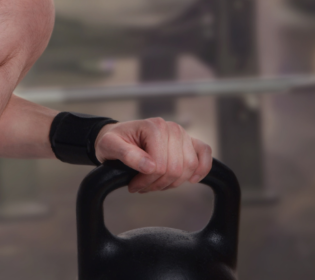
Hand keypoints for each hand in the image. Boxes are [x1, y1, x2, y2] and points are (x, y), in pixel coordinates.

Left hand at [93, 118, 212, 192]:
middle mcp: (171, 128)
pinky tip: (191, 179)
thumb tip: (150, 166)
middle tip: (142, 186)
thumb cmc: (114, 141)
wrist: (118, 137)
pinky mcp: (189, 141)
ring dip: (173, 182)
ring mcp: (182, 134)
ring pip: (189, 167)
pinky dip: (202, 168)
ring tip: (155, 184)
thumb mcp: (109, 146)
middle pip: (175, 168)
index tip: (133, 185)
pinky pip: (205, 153)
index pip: (160, 165)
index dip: (147, 180)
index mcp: (153, 127)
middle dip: (158, 183)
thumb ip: (127, 154)